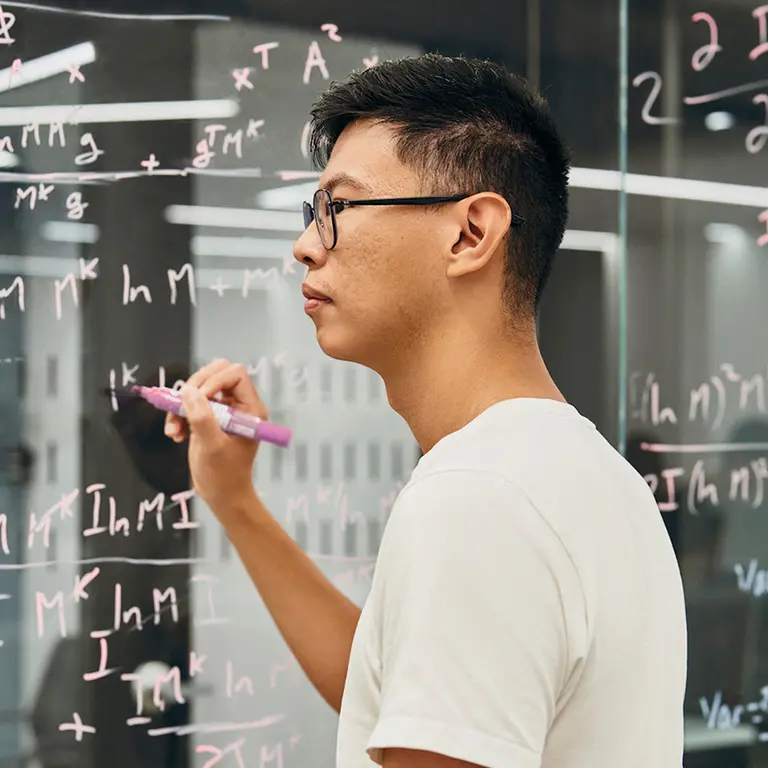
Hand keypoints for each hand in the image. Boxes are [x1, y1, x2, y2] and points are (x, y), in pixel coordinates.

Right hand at [165, 359, 267, 514]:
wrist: (222, 496)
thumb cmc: (223, 475)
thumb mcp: (212, 446)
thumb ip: (202, 417)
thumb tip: (188, 391)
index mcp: (250, 408)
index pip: (235, 374)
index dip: (214, 380)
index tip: (199, 399)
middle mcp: (239, 405)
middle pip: (216, 373)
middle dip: (194, 387)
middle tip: (181, 405)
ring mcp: (224, 411)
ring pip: (200, 388)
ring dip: (181, 404)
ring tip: (173, 429)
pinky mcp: (209, 418)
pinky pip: (192, 403)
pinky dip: (179, 415)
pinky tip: (175, 434)